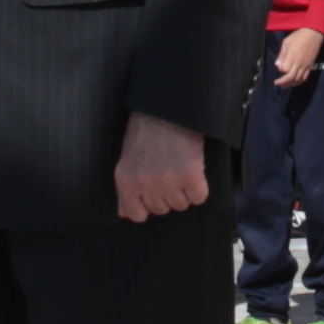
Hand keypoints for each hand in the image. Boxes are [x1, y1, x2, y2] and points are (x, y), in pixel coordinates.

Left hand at [114, 110, 209, 224]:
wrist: (166, 108)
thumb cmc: (145, 130)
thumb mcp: (127, 158)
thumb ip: (126, 188)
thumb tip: (124, 213)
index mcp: (126, 181)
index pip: (136, 215)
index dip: (147, 205)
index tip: (153, 193)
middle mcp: (146, 185)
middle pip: (162, 209)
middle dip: (166, 195)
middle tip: (168, 172)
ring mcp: (168, 181)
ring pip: (181, 205)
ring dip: (184, 190)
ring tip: (180, 167)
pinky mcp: (190, 175)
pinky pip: (199, 197)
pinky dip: (199, 188)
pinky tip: (194, 171)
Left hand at [272, 27, 322, 88]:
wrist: (313, 34)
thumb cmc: (298, 36)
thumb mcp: (286, 42)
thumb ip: (281, 54)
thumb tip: (277, 65)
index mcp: (292, 56)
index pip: (284, 69)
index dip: (281, 69)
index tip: (280, 66)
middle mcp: (298, 63)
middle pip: (290, 77)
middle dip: (283, 82)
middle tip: (277, 84)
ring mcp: (305, 65)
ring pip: (298, 79)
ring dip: (290, 84)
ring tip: (285, 86)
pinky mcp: (310, 66)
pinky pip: (305, 77)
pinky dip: (299, 81)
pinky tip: (295, 82)